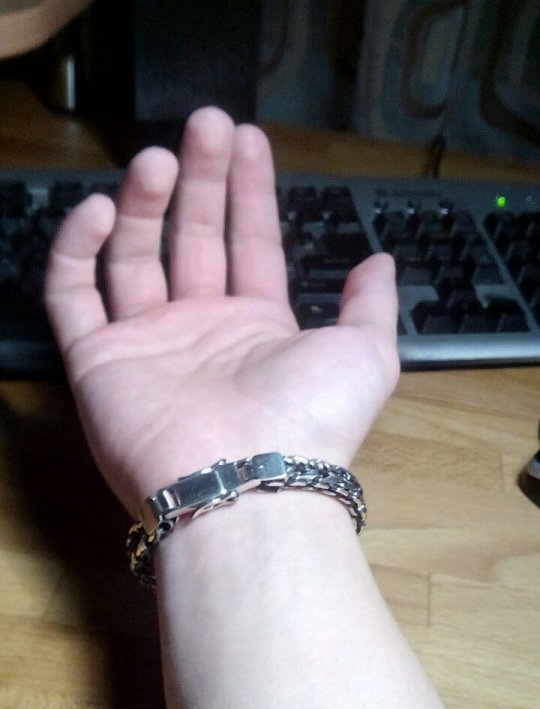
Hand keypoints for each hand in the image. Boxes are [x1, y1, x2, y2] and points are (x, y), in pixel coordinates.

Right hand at [45, 107, 398, 516]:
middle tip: (205, 123)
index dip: (249, 190)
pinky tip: (100, 209)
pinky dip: (77, 249)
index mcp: (259, 327)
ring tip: (159, 158)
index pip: (250, 243)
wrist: (248, 483)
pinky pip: (72, 296)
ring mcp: (146, 344)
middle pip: (194, 238)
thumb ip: (371, 304)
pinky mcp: (98, 361)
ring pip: (133, 256)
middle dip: (201, 178)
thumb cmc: (311, 418)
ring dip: (144, 202)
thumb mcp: (366, 354)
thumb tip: (379, 261)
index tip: (248, 137)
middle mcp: (201, 330)